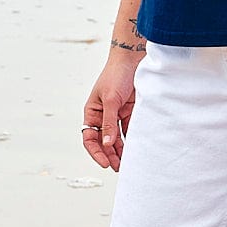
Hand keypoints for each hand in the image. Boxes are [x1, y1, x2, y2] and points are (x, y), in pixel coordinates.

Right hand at [81, 52, 143, 170]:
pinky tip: (136, 149)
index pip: (90, 138)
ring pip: (117, 138)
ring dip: (121, 151)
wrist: (133, 58)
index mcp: (92, 112)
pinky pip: (129, 130)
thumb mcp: (110, 99)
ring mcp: (116, 114)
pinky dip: (131, 140)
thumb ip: (109, 122)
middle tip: (118, 168)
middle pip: (104, 141)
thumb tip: (107, 144)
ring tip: (127, 164)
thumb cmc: (116, 75)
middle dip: (110, 155)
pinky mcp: (129, 112)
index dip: (96, 152)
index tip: (106, 163)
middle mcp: (103, 115)